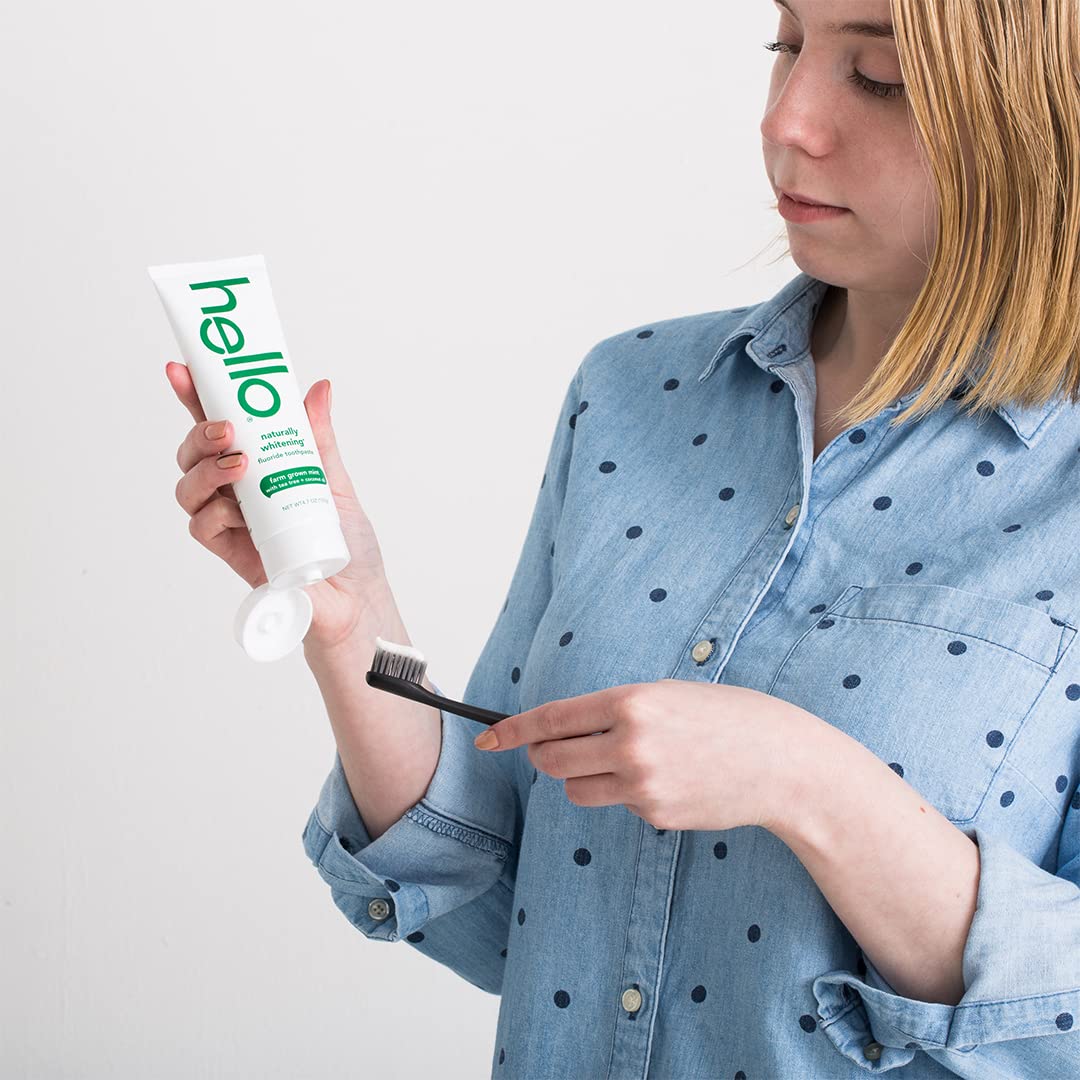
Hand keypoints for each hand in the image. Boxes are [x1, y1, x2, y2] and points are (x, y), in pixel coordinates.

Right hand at [166, 361, 395, 650]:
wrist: (355, 597)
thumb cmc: (345, 543)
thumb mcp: (334, 480)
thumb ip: (317, 437)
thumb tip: (319, 388)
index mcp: (258, 466)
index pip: (219, 427)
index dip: (196, 398)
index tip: (182, 370)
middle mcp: (237, 491)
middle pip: (193, 454)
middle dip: (199, 433)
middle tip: (227, 428)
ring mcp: (231, 522)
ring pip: (189, 488)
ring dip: (205, 469)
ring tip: (239, 463)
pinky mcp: (231, 553)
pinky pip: (203, 526)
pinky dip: (215, 511)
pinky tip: (237, 508)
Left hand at [474, 678, 819, 833]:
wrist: (783, 763)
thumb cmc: (729, 717)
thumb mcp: (669, 694)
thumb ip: (618, 709)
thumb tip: (567, 728)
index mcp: (631, 702)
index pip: (551, 718)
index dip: (512, 731)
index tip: (487, 738)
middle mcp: (630, 743)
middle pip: (551, 760)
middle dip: (544, 756)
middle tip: (556, 750)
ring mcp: (642, 785)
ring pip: (575, 789)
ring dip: (581, 778)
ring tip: (621, 763)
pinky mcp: (654, 814)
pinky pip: (615, 805)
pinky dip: (622, 795)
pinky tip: (663, 780)